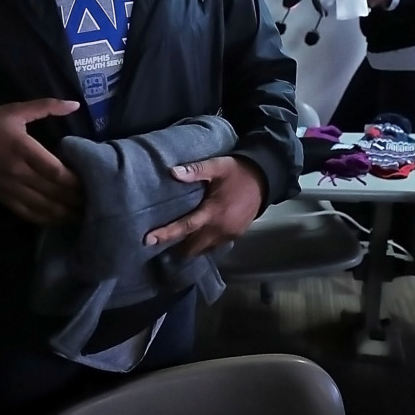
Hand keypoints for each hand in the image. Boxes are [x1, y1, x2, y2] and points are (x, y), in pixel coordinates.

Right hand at [0, 99, 82, 225]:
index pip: (55, 171)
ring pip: (43, 207)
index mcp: (22, 148)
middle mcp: (17, 172)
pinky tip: (61, 220)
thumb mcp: (15, 110)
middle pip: (53, 192)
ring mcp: (9, 188)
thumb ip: (46, 107)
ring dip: (66, 213)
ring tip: (86, 215)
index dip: (76, 180)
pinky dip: (47, 219)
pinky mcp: (2, 198)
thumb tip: (75, 104)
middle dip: (77, 199)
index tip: (94, 180)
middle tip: (99, 202)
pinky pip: (28, 214)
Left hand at [144, 156, 267, 256]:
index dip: (166, 234)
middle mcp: (220, 228)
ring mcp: (229, 234)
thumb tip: (172, 172)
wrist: (265, 180)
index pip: (185, 227)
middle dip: (178, 247)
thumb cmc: (237, 172)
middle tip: (163, 241)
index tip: (148, 240)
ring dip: (192, 246)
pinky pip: (215, 245)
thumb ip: (195, 171)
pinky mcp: (236, 235)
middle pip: (193, 246)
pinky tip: (199, 235)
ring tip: (179, 241)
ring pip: (204, 248)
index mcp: (213, 212)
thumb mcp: (217, 166)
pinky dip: (205, 243)